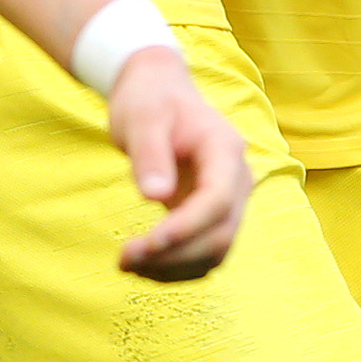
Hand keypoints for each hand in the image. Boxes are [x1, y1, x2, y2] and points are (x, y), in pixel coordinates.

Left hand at [105, 43, 251, 281]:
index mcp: (225, 150)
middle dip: (175, 254)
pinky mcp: (211, 216)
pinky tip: (143, 264)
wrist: (158, 94)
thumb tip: (154, 195)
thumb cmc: (149, 100)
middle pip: (221, 233)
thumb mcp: (142, 118)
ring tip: (127, 263)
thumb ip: (149, 154)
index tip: (149, 244)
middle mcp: (236, 179)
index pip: (217, 199)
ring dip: (174, 267)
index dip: (187, 227)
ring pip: (215, 251)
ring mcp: (228, 200)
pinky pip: (204, 253)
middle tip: (124, 259)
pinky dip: (176, 267)